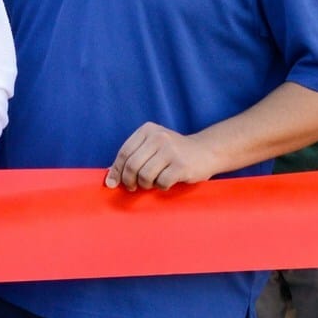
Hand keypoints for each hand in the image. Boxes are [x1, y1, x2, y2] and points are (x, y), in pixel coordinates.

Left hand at [106, 123, 222, 191]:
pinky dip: (161, 186)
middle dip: (129, 181)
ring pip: (144, 176)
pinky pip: (161, 182)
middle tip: (133, 187)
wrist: (207, 151)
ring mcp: (171, 150)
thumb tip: (110, 178)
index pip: (124, 152)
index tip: (113, 183)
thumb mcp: (152, 147)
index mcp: (148, 130)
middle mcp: (158, 137)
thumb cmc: (174, 152)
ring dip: (146, 184)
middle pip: (132, 165)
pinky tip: (168, 181)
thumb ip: (133, 158)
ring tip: (153, 182)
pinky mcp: (181, 165)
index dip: (116, 170)